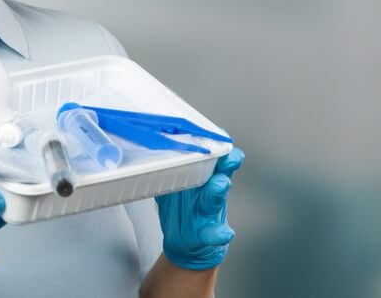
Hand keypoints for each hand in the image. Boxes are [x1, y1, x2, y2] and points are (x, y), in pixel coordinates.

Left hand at [156, 147, 244, 269]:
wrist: (186, 245)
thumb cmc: (182, 210)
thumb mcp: (177, 185)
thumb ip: (172, 167)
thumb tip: (152, 142)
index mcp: (201, 180)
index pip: (212, 160)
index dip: (217, 148)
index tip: (221, 134)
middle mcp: (207, 193)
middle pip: (217, 175)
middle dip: (223, 165)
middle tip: (228, 157)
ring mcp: (208, 214)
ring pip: (214, 200)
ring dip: (217, 191)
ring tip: (220, 183)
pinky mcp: (207, 235)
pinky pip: (214, 234)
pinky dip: (219, 234)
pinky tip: (225, 233)